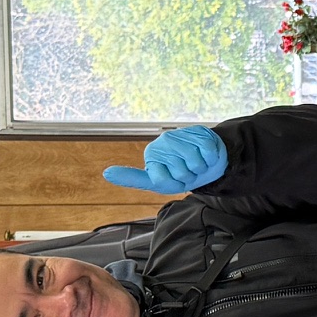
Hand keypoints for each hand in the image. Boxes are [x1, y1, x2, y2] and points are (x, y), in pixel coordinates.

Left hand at [102, 124, 227, 194]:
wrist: (206, 162)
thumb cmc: (180, 173)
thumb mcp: (158, 182)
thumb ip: (134, 178)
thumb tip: (105, 172)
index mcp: (152, 154)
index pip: (162, 180)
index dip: (173, 184)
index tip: (174, 179)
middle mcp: (164, 142)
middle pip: (181, 174)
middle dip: (189, 178)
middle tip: (189, 171)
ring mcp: (181, 136)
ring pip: (195, 164)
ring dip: (200, 169)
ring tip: (197, 164)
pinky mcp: (199, 132)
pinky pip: (207, 154)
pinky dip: (211, 160)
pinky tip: (206, 155)